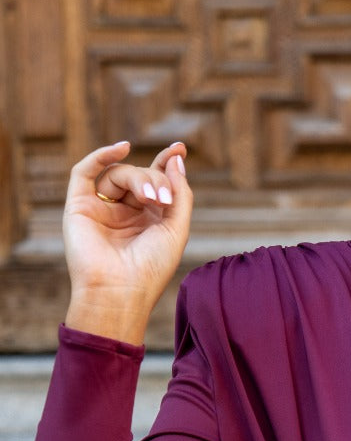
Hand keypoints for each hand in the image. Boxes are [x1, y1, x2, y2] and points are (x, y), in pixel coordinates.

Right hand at [62, 139, 193, 341]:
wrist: (119, 292)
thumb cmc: (150, 269)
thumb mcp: (176, 229)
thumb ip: (181, 194)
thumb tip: (176, 158)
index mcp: (148, 219)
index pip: (156, 182)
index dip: (167, 164)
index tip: (179, 148)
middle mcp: (124, 212)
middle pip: (141, 176)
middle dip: (156, 180)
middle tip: (164, 200)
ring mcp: (101, 208)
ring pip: (119, 173)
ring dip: (139, 179)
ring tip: (152, 199)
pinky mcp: (79, 206)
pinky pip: (85, 170)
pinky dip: (102, 155)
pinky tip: (123, 149)